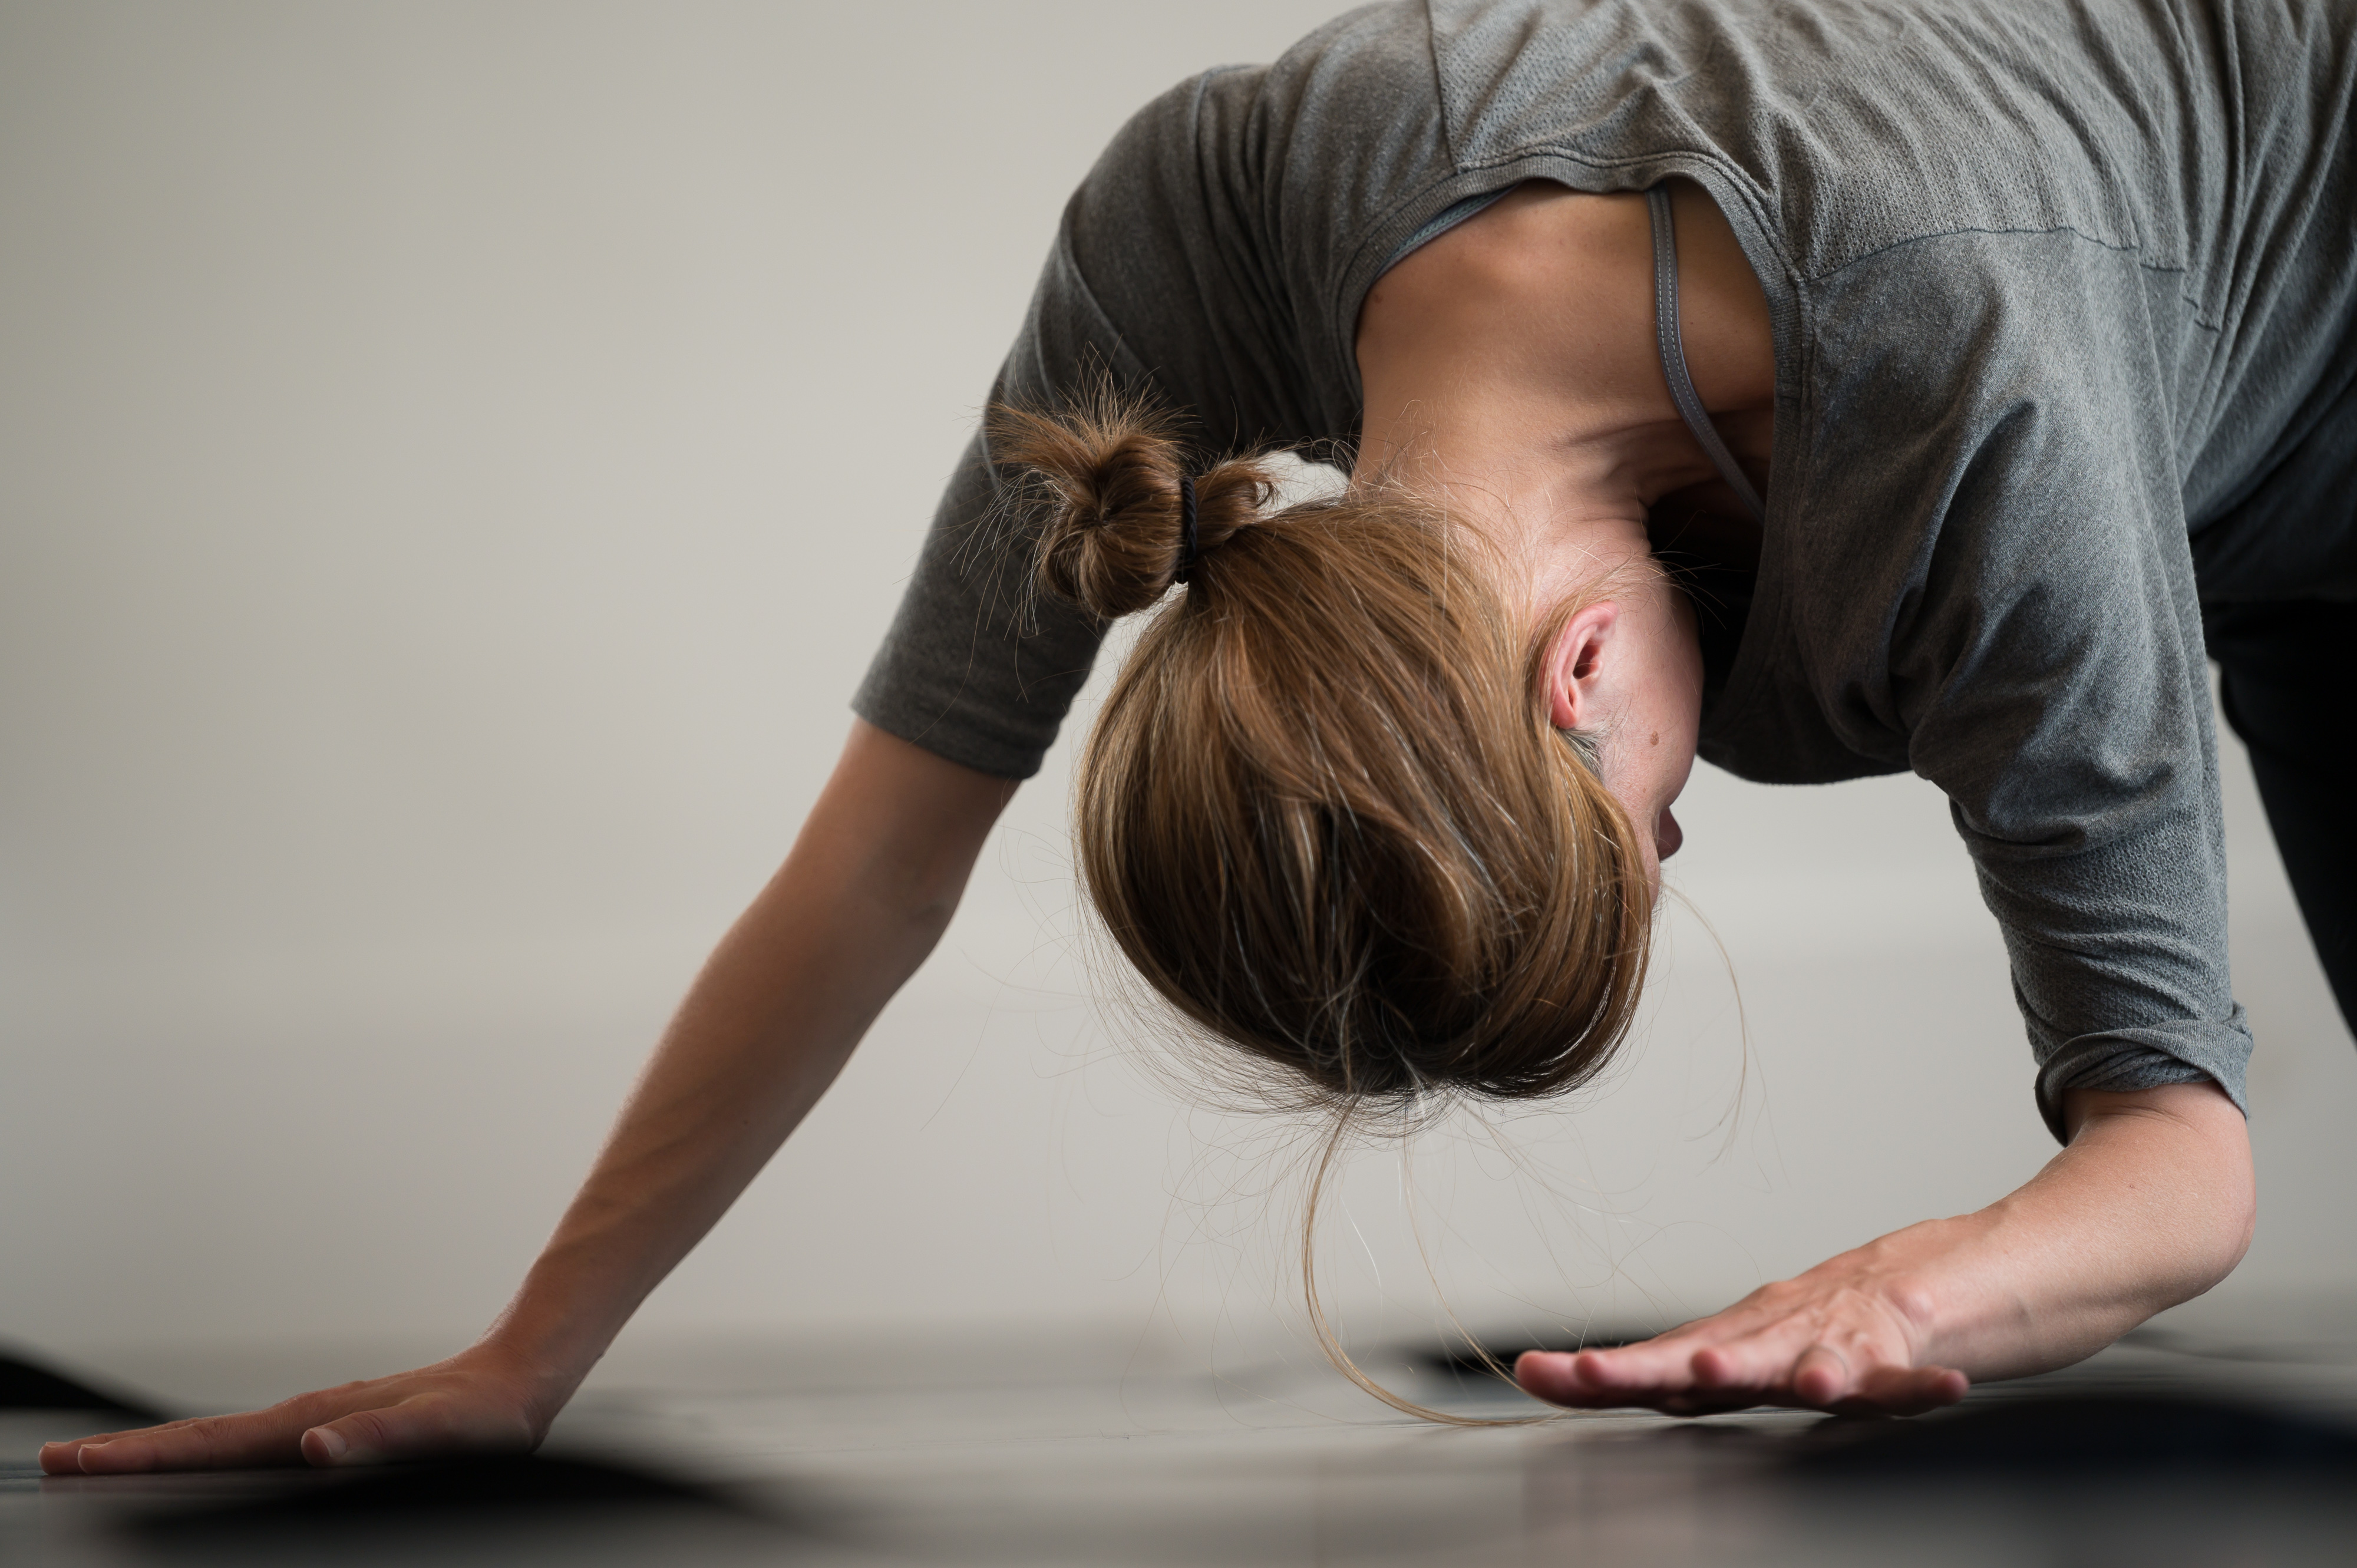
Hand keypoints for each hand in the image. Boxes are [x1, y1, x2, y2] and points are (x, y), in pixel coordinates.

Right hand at [37, 1344, 560, 1473]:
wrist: (519, 1376)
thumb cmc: (487, 1412)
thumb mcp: (443, 1431)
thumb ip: (380, 1440)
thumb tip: (315, 1445)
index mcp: (320, 1422)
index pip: (218, 1445)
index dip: (149, 1459)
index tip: (86, 1463)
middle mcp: (308, 1420)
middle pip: (203, 1441)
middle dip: (128, 1456)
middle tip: (57, 1465)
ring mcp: (315, 1424)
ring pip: (221, 1441)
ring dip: (158, 1454)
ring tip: (98, 1464)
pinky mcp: (330, 1430)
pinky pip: (252, 1445)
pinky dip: (205, 1454)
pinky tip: (187, 1466)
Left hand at [1516, 1243, 1971, 1416]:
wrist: (1884, 1289)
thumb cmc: (1782, 1334)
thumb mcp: (1707, 1355)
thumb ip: (1630, 1374)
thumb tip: (1530, 1374)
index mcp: (1718, 1345)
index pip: (1645, 1362)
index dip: (1597, 1373)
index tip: (1540, 1373)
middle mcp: (1765, 1342)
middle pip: (1714, 1359)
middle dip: (1674, 1369)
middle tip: (1638, 1372)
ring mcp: (1828, 1348)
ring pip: (1813, 1364)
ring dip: (1804, 1372)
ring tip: (1806, 1381)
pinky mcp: (1891, 1358)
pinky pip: (1909, 1380)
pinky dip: (1923, 1384)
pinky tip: (1943, 1387)